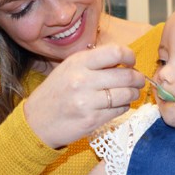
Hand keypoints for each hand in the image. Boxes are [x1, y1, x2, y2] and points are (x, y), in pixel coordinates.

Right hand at [24, 44, 144, 147]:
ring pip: (126, 94)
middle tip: (138, 80)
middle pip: (126, 75)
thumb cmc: (55, 93)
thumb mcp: (68, 68)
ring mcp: (87, 102)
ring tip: (131, 93)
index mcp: (78, 62)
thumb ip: (93, 62)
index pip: (115, 52)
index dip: (130, 56)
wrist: (36, 122)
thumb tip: (123, 58)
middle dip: (138, 78)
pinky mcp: (92, 120)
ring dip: (133, 94)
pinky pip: (119, 110)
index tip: (131, 62)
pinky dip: (124, 107)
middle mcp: (83, 80)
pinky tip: (119, 105)